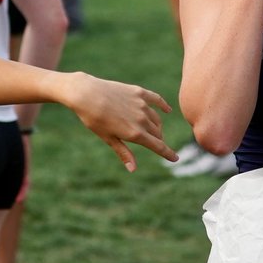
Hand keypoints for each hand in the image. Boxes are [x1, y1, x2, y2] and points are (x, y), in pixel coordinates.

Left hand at [62, 72, 176, 171]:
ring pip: (156, 119)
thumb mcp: (108, 138)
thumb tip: (133, 169)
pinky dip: (163, 106)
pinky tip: (168, 110)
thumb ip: (123, 152)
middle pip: (157, 133)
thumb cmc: (94, 119)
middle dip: (158, 140)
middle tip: (153, 143)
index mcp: (135, 134)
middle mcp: (142, 119)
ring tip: (153, 130)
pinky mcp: (139, 92)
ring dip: (157, 126)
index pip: (158, 146)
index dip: (168, 153)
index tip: (175, 158)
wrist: (86, 94)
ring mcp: (142, 105)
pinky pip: (156, 99)